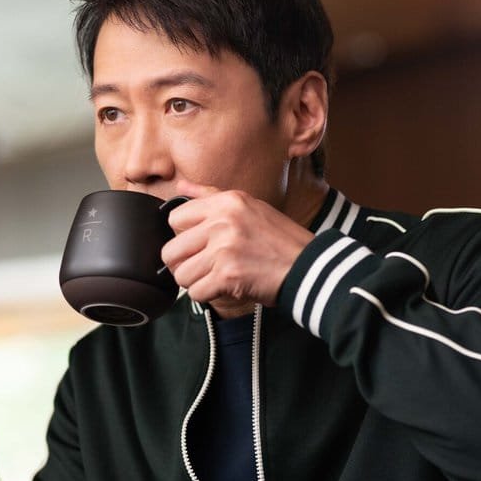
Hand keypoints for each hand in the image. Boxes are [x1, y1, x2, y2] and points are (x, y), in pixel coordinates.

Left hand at [161, 190, 313, 317]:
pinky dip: (208, 296)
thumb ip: (209, 195)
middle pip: (171, 251)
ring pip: (181, 275)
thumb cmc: (279, 240)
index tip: (200, 244)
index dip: (184, 236)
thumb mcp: (248, 205)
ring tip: (217, 278)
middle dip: (184, 264)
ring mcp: (224, 249)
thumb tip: (180, 184)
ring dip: (196, 282)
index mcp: (226, 202)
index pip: (175, 218)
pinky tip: (225, 288)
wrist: (309, 267)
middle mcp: (222, 222)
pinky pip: (196, 293)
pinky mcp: (228, 275)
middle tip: (204, 267)